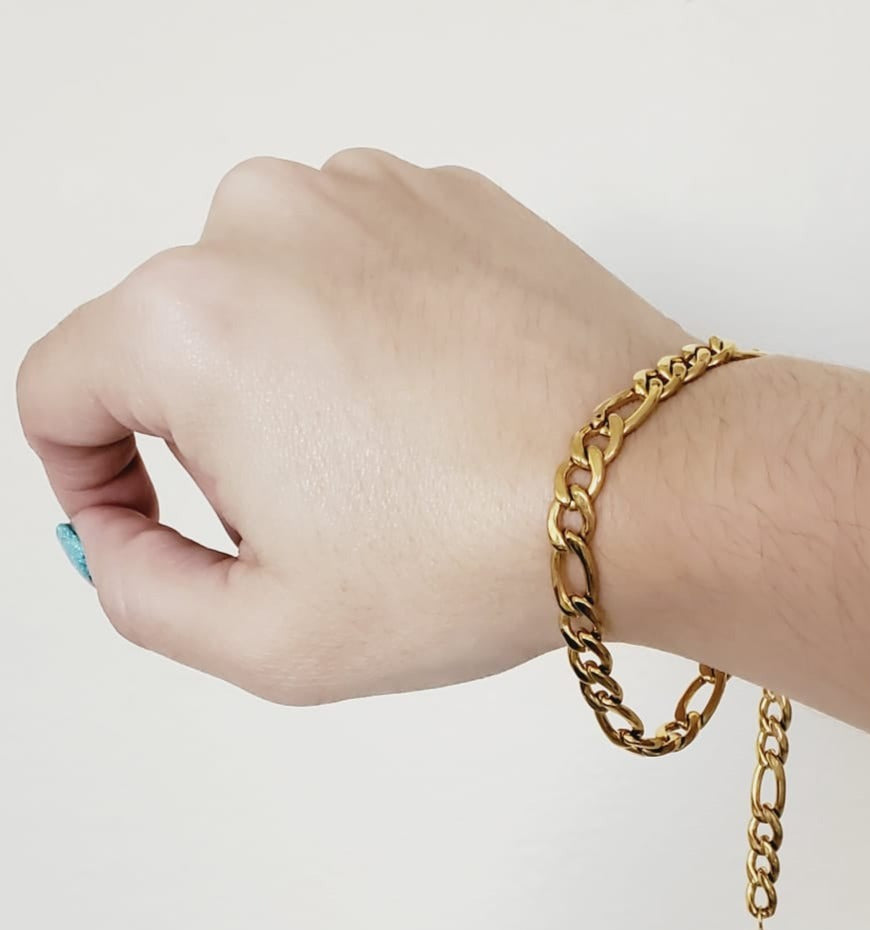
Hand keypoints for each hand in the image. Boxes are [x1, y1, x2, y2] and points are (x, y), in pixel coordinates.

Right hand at [17, 150, 690, 702]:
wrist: (650, 485)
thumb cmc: (474, 560)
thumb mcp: (268, 638)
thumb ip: (142, 592)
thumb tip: (116, 538)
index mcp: (189, 319)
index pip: (62, 387)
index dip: (90, 476)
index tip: (155, 526)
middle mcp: (265, 222)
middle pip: (173, 344)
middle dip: (217, 439)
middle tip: (325, 514)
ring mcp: (368, 194)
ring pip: (269, 300)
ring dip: (298, 379)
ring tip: (398, 459)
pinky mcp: (449, 197)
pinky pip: (361, 267)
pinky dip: (376, 332)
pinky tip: (446, 402)